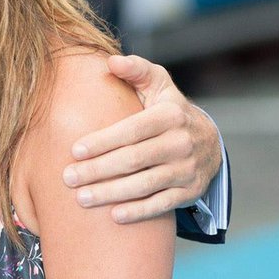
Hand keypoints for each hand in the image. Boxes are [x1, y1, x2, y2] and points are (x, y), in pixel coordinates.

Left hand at [61, 52, 221, 222]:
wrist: (210, 142)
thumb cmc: (170, 110)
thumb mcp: (159, 85)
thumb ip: (136, 70)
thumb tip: (111, 62)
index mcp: (170, 115)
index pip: (132, 130)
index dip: (103, 141)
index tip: (75, 151)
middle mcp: (181, 142)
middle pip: (133, 160)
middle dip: (98, 170)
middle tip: (68, 178)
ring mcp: (187, 169)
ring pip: (144, 184)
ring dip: (111, 193)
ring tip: (81, 199)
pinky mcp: (189, 191)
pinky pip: (162, 204)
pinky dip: (139, 211)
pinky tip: (114, 216)